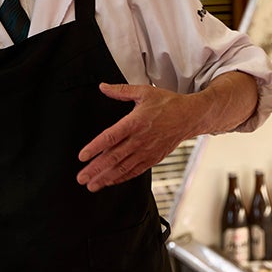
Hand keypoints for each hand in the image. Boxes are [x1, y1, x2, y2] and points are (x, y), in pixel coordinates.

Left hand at [76, 83, 197, 192]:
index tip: (82, 156)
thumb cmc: (168, 103)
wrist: (190, 116)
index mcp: (135, 122)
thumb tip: (103, 87)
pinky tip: (110, 182)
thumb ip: (121, 91)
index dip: (95, 147)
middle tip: (80, 178)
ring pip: (123, 167)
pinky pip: (135, 171)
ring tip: (91, 185)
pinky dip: (121, 178)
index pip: (111, 137)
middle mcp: (140, 139)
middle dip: (96, 169)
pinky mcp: (153, 158)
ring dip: (106, 177)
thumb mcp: (144, 92)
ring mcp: (147, 151)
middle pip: (114, 157)